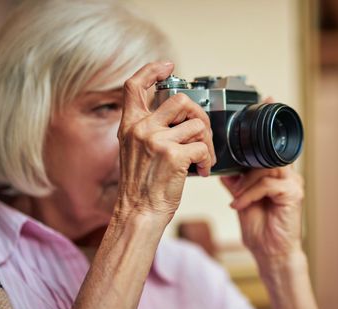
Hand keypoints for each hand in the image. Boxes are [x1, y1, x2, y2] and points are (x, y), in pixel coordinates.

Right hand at [116, 61, 215, 224]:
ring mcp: (157, 141)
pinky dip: (207, 159)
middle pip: (180, 100)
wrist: (139, 213)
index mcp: (130, 126)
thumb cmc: (141, 186)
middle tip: (202, 132)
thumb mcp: (134, 151)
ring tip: (203, 158)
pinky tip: (201, 170)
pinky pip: (202, 147)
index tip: (167, 66)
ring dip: (207, 142)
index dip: (152, 70)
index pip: (134, 86)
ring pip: (197, 125)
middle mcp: (142, 129)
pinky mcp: (174, 156)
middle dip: (199, 114)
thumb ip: (149, 130)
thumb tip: (178, 117)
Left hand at [221, 166, 303, 262]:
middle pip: (265, 158)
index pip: (263, 156)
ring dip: (246, 182)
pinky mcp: (294, 194)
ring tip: (236, 197)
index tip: (228, 173)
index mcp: (279, 177)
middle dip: (244, 170)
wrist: (271, 254)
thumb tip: (225, 170)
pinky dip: (250, 193)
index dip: (245, 161)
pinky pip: (267, 184)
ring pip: (266, 168)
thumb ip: (237, 184)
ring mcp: (293, 184)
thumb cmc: (262, 232)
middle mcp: (289, 178)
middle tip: (231, 187)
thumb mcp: (242, 201)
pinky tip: (240, 205)